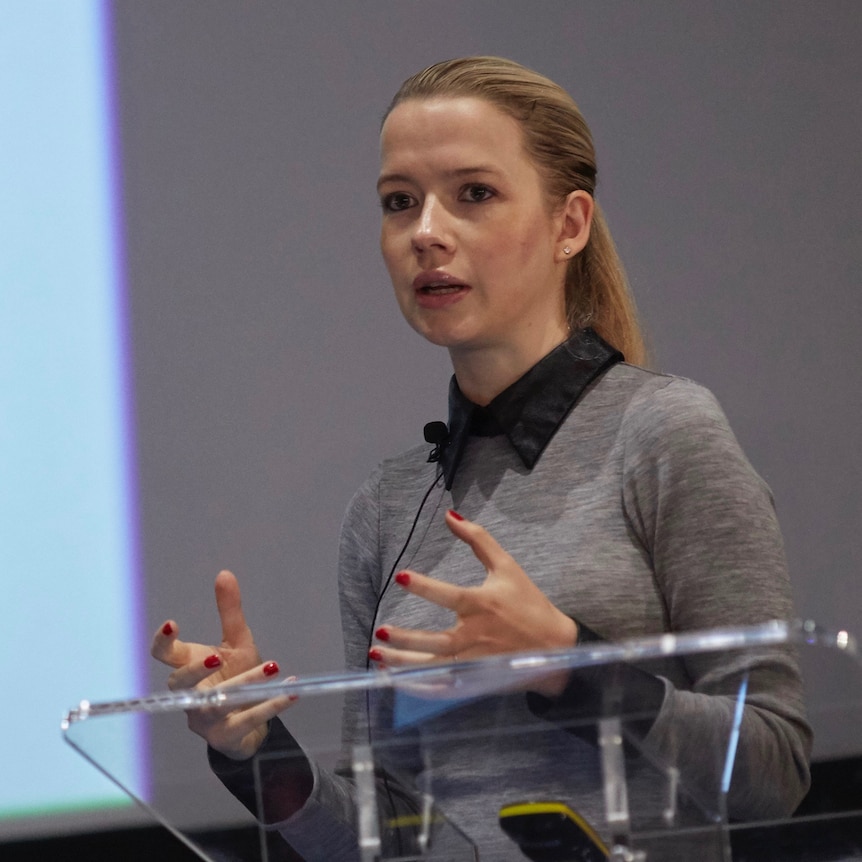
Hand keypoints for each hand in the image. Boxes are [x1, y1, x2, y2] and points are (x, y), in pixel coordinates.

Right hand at [151, 570, 294, 759]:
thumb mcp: (236, 642)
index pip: (165, 655)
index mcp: (189, 667)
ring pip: (219, 702)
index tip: (172, 625)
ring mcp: (205, 718)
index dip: (163, 642)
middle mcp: (191, 695)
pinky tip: (291, 691)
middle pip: (181, 684)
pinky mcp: (226, 736)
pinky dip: (271, 705)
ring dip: (245, 683)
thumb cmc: (235, 678)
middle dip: (195, 670)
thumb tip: (224, 574)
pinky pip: (247, 721)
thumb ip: (229, 612)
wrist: (248, 724)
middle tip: (215, 656)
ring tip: (273, 666)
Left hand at [370, 510, 576, 692]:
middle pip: (436, 641)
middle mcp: (476, 635)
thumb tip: (450, 514)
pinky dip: (418, 686)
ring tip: (376, 657)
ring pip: (434, 666)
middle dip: (406, 639)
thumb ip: (478, 539)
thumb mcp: (507, 566)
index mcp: (482, 605)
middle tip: (380, 632)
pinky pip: (442, 687)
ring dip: (403, 664)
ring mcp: (474, 661)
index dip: (424, 586)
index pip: (449, 595)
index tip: (400, 577)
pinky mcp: (475, 679)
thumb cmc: (529, 603)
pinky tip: (395, 680)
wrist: (557, 648)